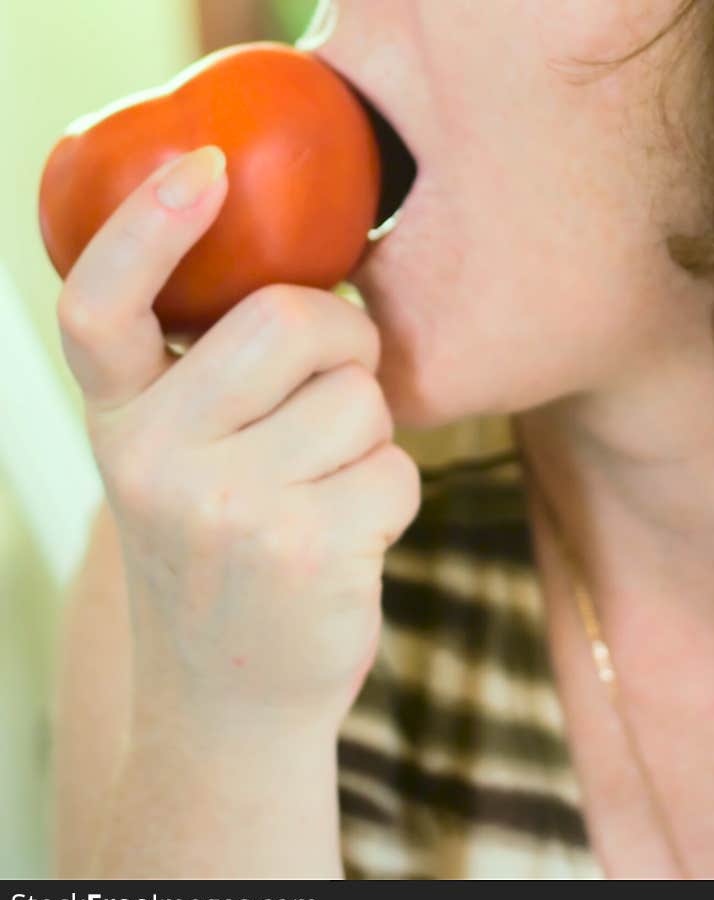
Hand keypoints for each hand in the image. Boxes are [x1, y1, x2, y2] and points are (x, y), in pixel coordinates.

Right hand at [57, 146, 420, 733]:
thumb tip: (320, 294)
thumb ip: (209, 384)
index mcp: (118, 422)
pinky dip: (392, 495)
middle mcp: (154, 459)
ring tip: (327, 488)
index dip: (146, 227)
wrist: (229, 701)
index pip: (100, 305)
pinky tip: (347, 538)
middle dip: (346, 337)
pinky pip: (395, 470)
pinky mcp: (307, 550)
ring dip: (368, 433)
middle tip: (345, 373)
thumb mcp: (180, 468)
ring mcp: (230, 508)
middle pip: (289, 321)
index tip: (202, 166)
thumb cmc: (222, 559)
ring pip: (360, 398)